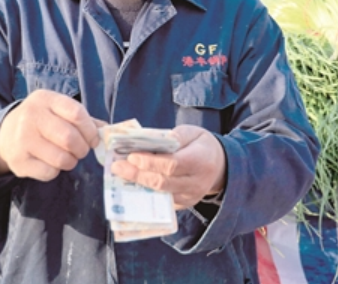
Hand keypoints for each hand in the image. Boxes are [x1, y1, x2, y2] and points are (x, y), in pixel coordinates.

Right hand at [0, 89, 106, 180]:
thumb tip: (108, 132)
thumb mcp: (58, 111)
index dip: (90, 129)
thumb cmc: (42, 121)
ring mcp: (22, 139)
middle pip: (69, 137)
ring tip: (68, 157)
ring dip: (71, 161)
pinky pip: (49, 172)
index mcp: (46, 99)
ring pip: (61, 158)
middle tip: (81, 151)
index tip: (94, 138)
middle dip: (82, 148)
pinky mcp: (18, 161)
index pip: (76, 113)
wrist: (4, 134)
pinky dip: (56, 171)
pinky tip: (51, 163)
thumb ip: (83, 119)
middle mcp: (31, 116)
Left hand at [110, 125, 225, 209]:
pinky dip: (144, 192)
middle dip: (137, 175)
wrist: (220, 166)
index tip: (131, 156)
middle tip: (117, 167)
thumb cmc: (201, 145)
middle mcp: (196, 183)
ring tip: (119, 175)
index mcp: (200, 161)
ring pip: (159, 195)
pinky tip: (130, 183)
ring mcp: (189, 197)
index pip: (172, 165)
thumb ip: (172, 137)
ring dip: (137, 185)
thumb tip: (148, 141)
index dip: (150, 162)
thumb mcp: (192, 133)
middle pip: (162, 183)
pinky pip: (161, 201)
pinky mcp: (183, 204)